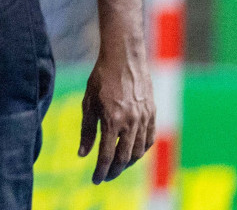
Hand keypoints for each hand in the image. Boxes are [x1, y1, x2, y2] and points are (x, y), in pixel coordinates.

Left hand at [79, 40, 155, 182]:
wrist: (124, 57)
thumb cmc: (101, 77)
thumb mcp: (88, 102)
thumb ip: (87, 130)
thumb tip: (83, 154)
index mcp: (112, 120)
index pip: (107, 155)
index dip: (100, 170)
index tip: (95, 180)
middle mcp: (131, 122)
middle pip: (124, 158)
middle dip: (114, 171)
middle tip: (105, 177)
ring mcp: (144, 118)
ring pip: (139, 151)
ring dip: (128, 163)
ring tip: (117, 167)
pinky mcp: (152, 113)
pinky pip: (149, 139)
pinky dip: (141, 150)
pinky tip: (132, 153)